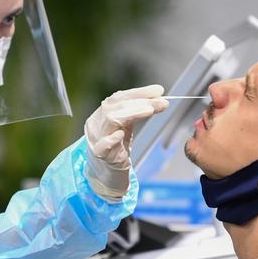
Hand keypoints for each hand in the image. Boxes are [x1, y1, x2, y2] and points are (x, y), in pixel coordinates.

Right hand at [84, 85, 168, 199]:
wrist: (108, 167)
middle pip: (116, 106)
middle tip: (160, 102)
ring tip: (149, 110)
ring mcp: (97, 137)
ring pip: (111, 120)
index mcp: (103, 111)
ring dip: (132, 113)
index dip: (139, 92)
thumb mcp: (129, 123)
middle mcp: (97, 121)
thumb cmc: (118, 143)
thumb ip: (140, 109)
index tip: (159, 91)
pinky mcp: (100, 154)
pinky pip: (102, 145)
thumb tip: (160, 95)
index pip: (119, 97)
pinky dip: (111, 139)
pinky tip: (121, 134)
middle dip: (141, 102)